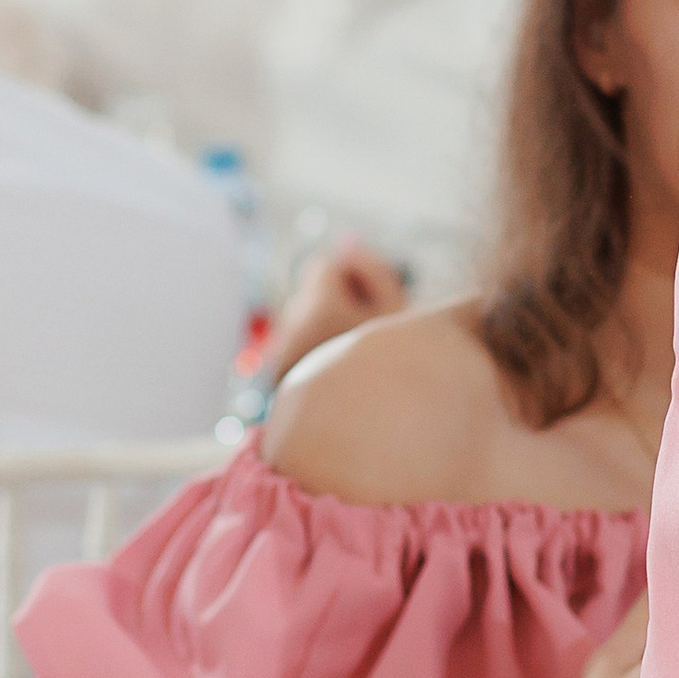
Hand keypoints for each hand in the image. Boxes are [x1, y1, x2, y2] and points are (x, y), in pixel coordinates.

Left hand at [263, 236, 408, 386]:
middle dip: (334, 300)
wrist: (377, 434)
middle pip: (308, 292)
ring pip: (300, 318)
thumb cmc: (398, 369)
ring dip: (323, 325)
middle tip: (367, 329)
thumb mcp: (400, 313)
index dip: (351, 277)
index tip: (371, 301)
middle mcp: (293, 332)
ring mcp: (282, 357)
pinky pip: (294, 343)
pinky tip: (338, 372)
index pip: (322, 266)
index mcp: (321, 312)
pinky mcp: (278, 377)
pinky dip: (313, 347)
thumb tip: (346, 242)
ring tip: (354, 353)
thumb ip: (373, 270)